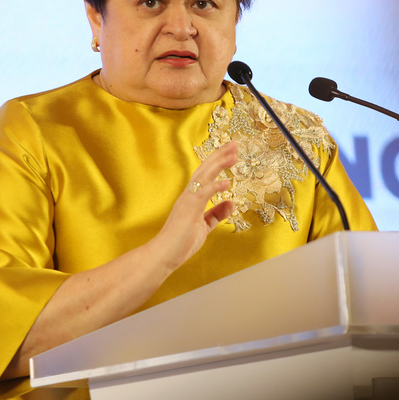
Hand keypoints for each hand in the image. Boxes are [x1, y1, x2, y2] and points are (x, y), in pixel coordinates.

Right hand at [149, 141, 237, 271]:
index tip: (230, 153)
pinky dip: (215, 186)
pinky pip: (202, 194)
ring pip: (203, 176)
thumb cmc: (180, 243)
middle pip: (205, 169)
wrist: (163, 255)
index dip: (218, 162)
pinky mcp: (188, 210)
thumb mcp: (204, 226)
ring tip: (232, 154)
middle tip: (234, 144)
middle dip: (220, 155)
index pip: (205, 174)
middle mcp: (188, 195)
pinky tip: (227, 182)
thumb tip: (231, 202)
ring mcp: (187, 201)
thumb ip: (216, 214)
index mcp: (191, 198)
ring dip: (219, 164)